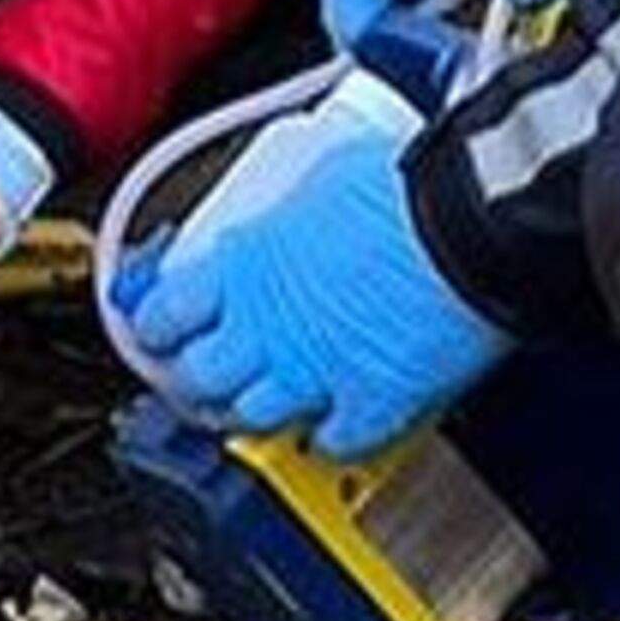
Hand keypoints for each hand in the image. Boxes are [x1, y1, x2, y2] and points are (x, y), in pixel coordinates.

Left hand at [127, 98, 505, 461]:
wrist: (468, 225)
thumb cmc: (405, 187)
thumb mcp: (319, 178)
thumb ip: (289, 217)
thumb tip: (294, 217)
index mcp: (246, 264)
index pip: (165, 311)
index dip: (152, 325)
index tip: (151, 327)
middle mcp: (266, 327)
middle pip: (197, 377)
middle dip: (189, 379)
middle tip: (193, 378)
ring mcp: (312, 373)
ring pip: (251, 417)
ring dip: (247, 413)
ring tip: (251, 406)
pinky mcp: (368, 406)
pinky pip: (331, 442)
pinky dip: (326, 438)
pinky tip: (328, 428)